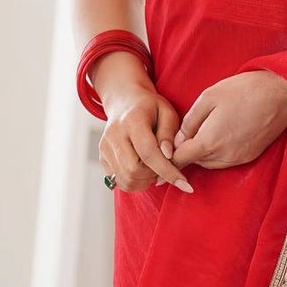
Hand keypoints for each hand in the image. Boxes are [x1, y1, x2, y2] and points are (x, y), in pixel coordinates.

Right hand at [94, 59, 191, 192]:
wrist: (124, 102)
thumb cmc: (150, 108)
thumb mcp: (167, 112)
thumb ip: (169, 133)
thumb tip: (168, 155)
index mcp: (132, 120)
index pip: (148, 153)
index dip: (167, 171)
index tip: (185, 184)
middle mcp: (114, 134)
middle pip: (134, 170)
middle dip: (155, 175)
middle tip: (166, 168)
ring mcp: (105, 147)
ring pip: (126, 179)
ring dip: (145, 181)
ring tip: (155, 168)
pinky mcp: (102, 157)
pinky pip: (118, 181)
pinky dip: (134, 182)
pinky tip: (143, 170)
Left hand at [169, 71, 286, 170]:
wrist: (281, 94)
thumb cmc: (244, 90)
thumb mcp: (209, 98)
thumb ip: (189, 121)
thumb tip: (178, 139)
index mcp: (209, 141)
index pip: (181, 159)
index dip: (167, 159)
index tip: (158, 159)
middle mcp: (224, 156)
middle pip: (196, 162)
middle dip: (187, 152)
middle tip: (186, 133)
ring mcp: (239, 158)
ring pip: (211, 163)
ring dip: (203, 153)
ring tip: (205, 130)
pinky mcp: (250, 156)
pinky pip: (226, 161)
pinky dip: (218, 152)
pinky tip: (222, 133)